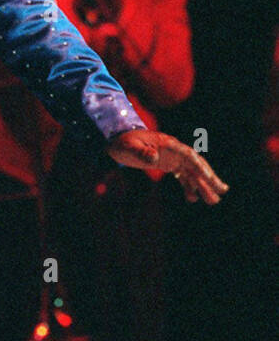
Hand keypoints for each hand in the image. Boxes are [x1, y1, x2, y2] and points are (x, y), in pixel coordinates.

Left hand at [106, 130, 228, 203]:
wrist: (118, 140)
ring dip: (203, 186)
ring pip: (192, 172)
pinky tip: (193, 199)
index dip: (200, 167)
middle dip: (209, 178)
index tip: (209, 179)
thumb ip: (141, 152)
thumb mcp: (128, 147)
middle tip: (222, 191)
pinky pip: (183, 176)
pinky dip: (189, 187)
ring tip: (213, 201)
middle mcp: (174, 150)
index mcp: (168, 144)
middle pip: (196, 165)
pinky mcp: (168, 164)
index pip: (188, 156)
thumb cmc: (123, 142)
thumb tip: (154, 158)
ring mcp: (173, 157)